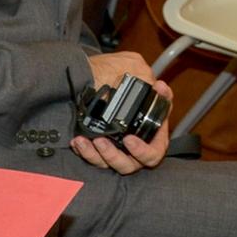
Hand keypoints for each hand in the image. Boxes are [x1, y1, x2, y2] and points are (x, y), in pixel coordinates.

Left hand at [74, 52, 171, 174]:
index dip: (144, 151)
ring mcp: (112, 148)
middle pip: (129, 164)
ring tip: (84, 140)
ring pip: (107, 164)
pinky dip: (83, 151)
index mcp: (148, 133)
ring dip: (96, 155)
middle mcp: (131, 145)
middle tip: (102, 141)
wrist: (90, 72)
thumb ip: (150, 81)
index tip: (129, 139)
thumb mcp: (136, 72)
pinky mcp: (94, 148)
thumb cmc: (117, 75)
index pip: (154, 153)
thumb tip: (160, 87)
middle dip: (114, 156)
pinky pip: (91, 157)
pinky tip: (76, 141)